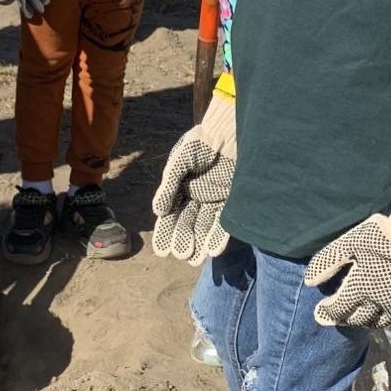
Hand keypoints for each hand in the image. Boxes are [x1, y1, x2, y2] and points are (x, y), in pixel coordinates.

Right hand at [151, 84, 236, 263]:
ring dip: (200, 243)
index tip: (162, 251)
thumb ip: (169, 185)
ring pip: (205, 227)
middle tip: (181, 254)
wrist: (231, 131)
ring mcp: (215, 200)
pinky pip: (224, 223)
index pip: (171, 214)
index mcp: (181, 187)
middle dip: (183, 240)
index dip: (166, 232)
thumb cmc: (203, 142)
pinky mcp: (233, 201)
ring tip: (195, 259)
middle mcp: (197, 196)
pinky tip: (213, 250)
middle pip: (188, 223)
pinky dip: (218, 237)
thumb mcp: (180, 161)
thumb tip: (158, 211)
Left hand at [303, 186, 390, 347]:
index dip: (326, 313)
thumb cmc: (380, 237)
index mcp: (358, 289)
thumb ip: (327, 263)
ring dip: (370, 323)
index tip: (320, 313)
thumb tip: (308, 282)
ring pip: (382, 324)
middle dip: (348, 318)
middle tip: (342, 316)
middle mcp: (377, 303)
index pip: (337, 310)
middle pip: (359, 319)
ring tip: (365, 320)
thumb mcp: (347, 243)